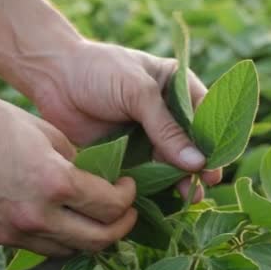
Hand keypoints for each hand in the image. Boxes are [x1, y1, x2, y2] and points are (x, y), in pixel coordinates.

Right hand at [0, 84, 136, 255]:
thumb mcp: (47, 132)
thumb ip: (77, 163)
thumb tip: (95, 181)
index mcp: (55, 182)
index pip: (110, 207)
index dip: (128, 198)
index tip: (128, 186)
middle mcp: (36, 215)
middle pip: (97, 240)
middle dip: (120, 227)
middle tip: (125, 211)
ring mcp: (13, 232)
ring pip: (69, 250)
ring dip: (89, 236)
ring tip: (94, 216)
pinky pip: (39, 246)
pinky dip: (58, 237)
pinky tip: (60, 217)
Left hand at [24, 40, 222, 199]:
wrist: (53, 77)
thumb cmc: (98, 71)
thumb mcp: (137, 92)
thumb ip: (166, 128)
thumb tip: (197, 163)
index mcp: (176, 85)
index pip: (205, 113)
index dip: (213, 138)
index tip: (217, 161)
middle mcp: (166, 111)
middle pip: (191, 141)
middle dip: (199, 162)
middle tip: (207, 183)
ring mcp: (146, 133)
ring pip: (171, 160)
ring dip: (180, 177)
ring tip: (189, 196)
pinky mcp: (127, 151)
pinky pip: (147, 171)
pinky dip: (156, 184)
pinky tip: (165, 197)